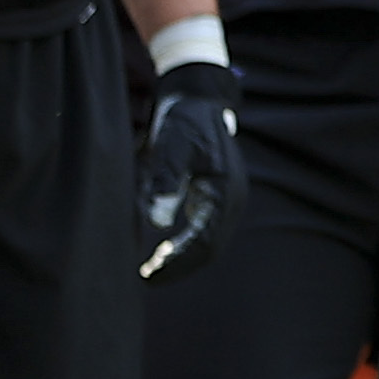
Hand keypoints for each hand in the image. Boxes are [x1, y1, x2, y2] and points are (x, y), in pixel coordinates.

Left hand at [138, 58, 242, 280]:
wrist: (198, 99)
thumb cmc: (183, 121)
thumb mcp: (171, 147)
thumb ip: (165, 182)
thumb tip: (159, 224)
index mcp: (224, 192)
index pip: (204, 242)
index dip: (177, 263)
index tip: (151, 275)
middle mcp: (231, 201)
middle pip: (209, 250)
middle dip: (179, 267)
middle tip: (147, 279)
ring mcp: (226, 200)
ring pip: (209, 243)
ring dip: (182, 259)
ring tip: (152, 269)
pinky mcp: (216, 197)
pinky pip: (205, 231)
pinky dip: (186, 245)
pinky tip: (164, 249)